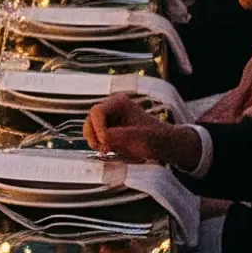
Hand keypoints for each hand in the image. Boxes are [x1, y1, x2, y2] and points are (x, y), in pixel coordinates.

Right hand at [82, 95, 198, 170]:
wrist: (163, 144)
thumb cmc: (154, 138)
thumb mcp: (138, 137)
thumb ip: (118, 136)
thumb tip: (101, 138)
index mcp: (119, 103)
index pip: (97, 112)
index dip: (98, 128)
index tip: (107, 142)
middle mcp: (111, 108)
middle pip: (89, 119)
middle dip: (94, 135)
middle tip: (104, 148)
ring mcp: (108, 119)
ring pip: (88, 128)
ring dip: (94, 140)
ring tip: (107, 149)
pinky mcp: (107, 130)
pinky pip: (93, 136)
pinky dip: (97, 144)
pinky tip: (109, 149)